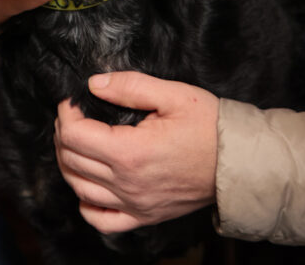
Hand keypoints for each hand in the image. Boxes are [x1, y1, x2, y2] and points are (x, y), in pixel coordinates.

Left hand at [54, 71, 218, 233]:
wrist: (240, 162)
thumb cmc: (209, 126)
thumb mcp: (173, 94)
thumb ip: (130, 86)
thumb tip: (95, 84)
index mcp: (130, 152)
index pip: (75, 136)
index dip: (66, 114)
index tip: (71, 100)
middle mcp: (127, 184)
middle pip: (72, 161)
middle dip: (64, 133)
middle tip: (73, 115)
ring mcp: (135, 204)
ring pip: (80, 189)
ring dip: (69, 163)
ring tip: (76, 142)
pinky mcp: (144, 216)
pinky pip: (102, 220)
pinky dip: (86, 204)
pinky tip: (88, 185)